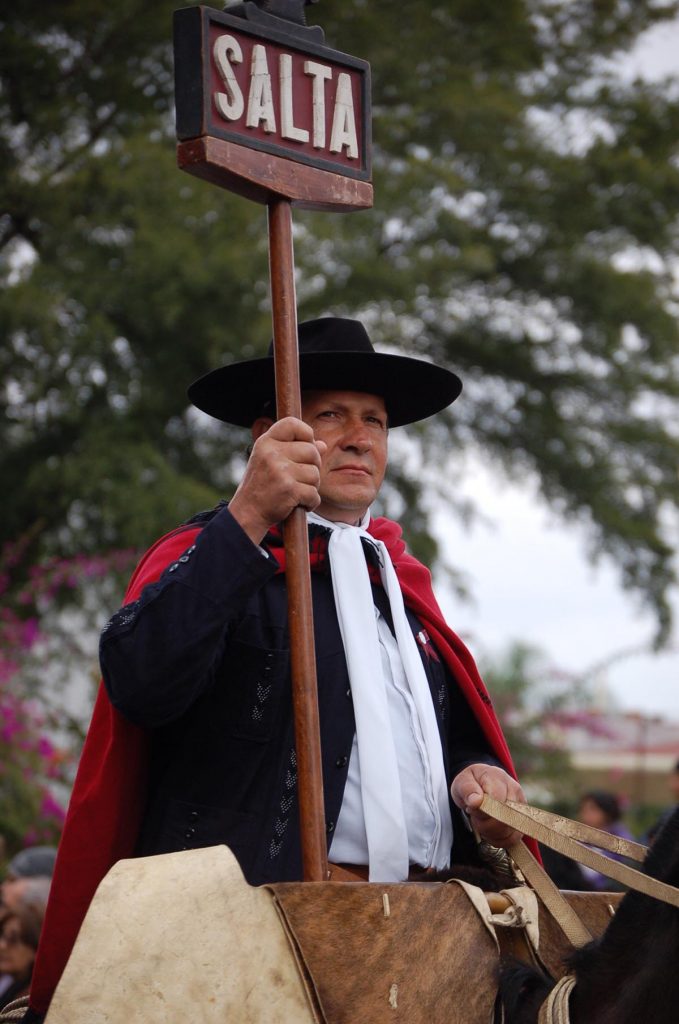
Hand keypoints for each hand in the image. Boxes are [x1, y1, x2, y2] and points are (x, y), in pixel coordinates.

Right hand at [229, 417, 326, 543]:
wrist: (247, 513)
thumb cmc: (262, 486)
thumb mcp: (273, 462)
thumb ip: (295, 451)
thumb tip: (322, 445)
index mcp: (266, 442)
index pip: (293, 424)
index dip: (306, 433)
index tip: (305, 446)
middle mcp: (271, 453)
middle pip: (312, 451)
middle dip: (313, 467)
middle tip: (300, 479)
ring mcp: (280, 471)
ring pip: (315, 474)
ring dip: (311, 487)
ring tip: (296, 492)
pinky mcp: (289, 489)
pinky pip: (314, 493)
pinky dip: (310, 502)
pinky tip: (298, 503)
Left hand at [450, 763, 525, 847]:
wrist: (478, 783)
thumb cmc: (470, 783)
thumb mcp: (462, 782)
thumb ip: (468, 790)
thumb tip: (476, 800)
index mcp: (497, 777)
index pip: (497, 800)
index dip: (482, 811)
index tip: (471, 810)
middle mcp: (513, 789)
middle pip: (505, 818)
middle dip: (486, 825)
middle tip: (476, 818)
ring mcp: (521, 804)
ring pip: (511, 831)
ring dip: (492, 834)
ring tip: (482, 823)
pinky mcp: (523, 819)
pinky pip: (514, 838)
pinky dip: (500, 840)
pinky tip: (490, 833)